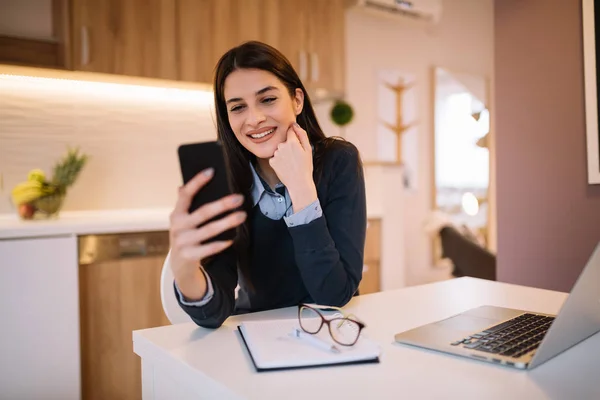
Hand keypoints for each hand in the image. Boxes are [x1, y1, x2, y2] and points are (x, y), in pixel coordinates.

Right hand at [169, 168, 246, 300]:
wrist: (179, 266)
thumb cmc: (186, 236)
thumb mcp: (182, 221)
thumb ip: (184, 204)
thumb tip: (182, 185)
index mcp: (176, 214)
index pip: (186, 195)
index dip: (197, 182)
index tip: (211, 171)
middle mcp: (178, 227)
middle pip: (203, 212)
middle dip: (222, 204)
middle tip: (240, 198)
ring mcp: (183, 242)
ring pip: (209, 230)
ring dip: (227, 222)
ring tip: (242, 215)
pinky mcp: (190, 256)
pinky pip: (209, 248)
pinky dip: (221, 244)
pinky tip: (233, 239)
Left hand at [269, 123, 317, 211]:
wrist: (299, 183)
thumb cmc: (306, 167)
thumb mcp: (308, 149)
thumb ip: (302, 134)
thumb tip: (295, 124)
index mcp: (292, 142)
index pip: (290, 130)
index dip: (294, 136)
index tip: (297, 144)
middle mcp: (281, 146)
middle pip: (284, 141)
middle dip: (289, 146)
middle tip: (296, 157)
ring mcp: (275, 154)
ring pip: (280, 149)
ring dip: (284, 153)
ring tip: (291, 163)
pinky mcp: (271, 161)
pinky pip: (275, 157)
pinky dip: (279, 160)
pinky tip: (285, 166)